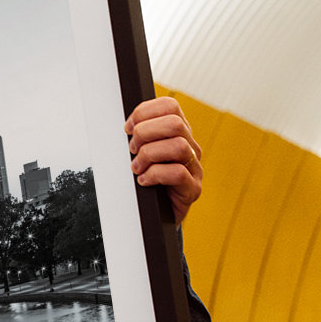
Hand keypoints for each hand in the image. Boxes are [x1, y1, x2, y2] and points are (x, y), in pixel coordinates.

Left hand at [125, 96, 202, 224]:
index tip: (128, 128)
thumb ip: (138, 136)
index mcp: (178, 133)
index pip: (170, 106)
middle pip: (175, 123)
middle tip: (132, 150)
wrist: (155, 215)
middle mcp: (190, 147)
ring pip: (178, 146)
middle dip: (145, 133)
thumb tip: (126, 126)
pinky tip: (144, 181)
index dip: (144, 112)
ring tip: (137, 167)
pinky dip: (154, 175)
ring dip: (149, 155)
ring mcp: (194, 168)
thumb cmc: (146, 181)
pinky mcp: (193, 189)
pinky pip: (178, 173)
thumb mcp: (139, 153)